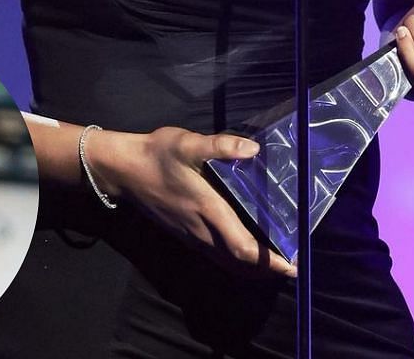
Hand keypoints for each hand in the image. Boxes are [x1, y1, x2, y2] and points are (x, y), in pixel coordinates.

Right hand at [88, 126, 294, 279]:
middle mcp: (200, 230)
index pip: (242, 247)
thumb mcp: (188, 144)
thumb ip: (221, 146)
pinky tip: (242, 252)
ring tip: (275, 264)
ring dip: (251, 268)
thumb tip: (253, 149)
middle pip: (238, 262)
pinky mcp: (183, 234)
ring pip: (225, 261)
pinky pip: (214, 255)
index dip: (268, 260)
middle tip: (292, 267)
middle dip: (266, 269)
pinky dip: (234, 260)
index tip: (291, 265)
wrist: (121, 169)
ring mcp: (190, 235)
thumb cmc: (157, 155)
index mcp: (208, 210)